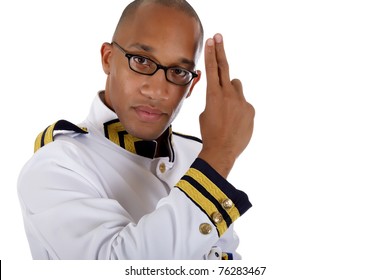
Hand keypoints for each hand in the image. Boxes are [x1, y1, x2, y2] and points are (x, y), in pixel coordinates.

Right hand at [198, 33, 254, 177]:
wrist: (222, 150)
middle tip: (219, 37)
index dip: (212, 53)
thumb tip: (223, 96)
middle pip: (224, 68)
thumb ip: (215, 99)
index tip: (212, 40)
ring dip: (231, 91)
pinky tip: (234, 121)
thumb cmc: (210, 133)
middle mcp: (229, 95)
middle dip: (220, 52)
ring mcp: (241, 101)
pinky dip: (239, 108)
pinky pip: (244, 103)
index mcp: (213, 95)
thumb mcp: (206, 113)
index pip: (212, 69)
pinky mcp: (250, 110)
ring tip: (227, 108)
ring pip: (236, 86)